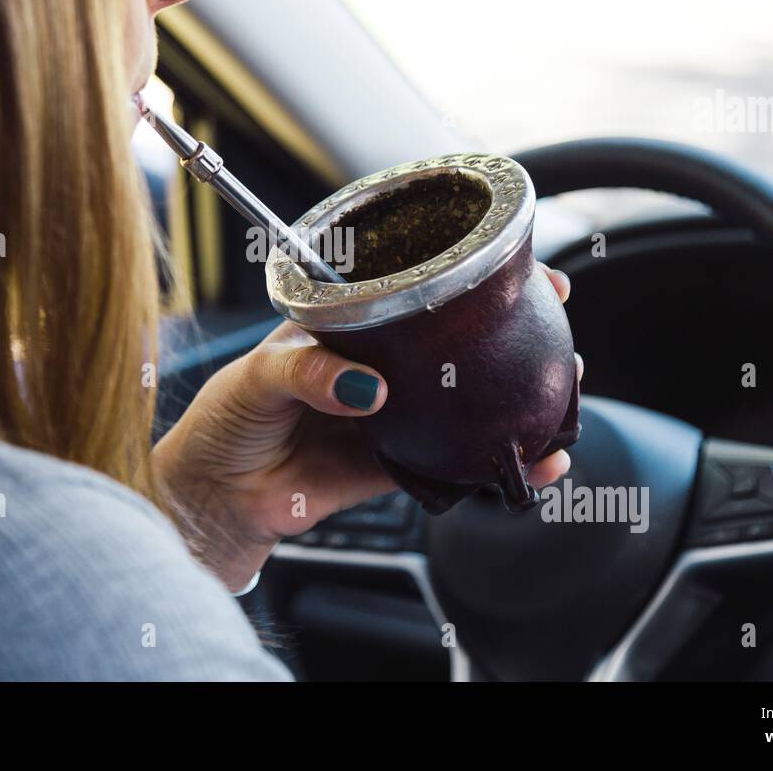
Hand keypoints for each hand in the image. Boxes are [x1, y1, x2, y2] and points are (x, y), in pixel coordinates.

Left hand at [152, 264, 581, 590]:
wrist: (215, 496)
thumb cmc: (225, 420)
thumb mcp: (257, 376)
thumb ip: (307, 372)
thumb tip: (366, 387)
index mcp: (350, 327)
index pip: (417, 292)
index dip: (467, 281)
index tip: (519, 275)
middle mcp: (380, 367)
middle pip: (456, 346)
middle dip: (513, 336)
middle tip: (555, 332)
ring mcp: (393, 417)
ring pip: (466, 404)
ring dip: (515, 401)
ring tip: (557, 395)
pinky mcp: (397, 468)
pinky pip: (454, 463)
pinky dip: (493, 464)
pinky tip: (529, 462)